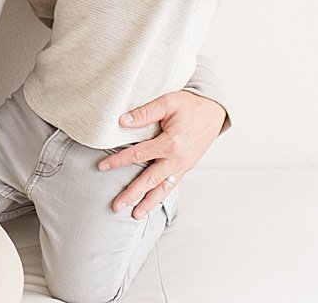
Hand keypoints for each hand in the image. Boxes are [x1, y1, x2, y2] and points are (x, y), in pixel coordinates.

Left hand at [98, 90, 226, 218]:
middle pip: (150, 180)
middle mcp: (178, 159)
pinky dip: (161, 195)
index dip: (119, 161)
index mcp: (171, 143)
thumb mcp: (167, 102)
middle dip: (132, 194)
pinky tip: (151, 203)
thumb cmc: (190, 105)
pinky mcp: (187, 167)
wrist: (214, 111)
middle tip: (116, 206)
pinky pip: (172, 185)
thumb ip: (145, 113)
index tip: (102, 167)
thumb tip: (123, 121)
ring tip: (135, 215)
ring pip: (163, 188)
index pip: (139, 154)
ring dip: (148, 203)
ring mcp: (184, 166)